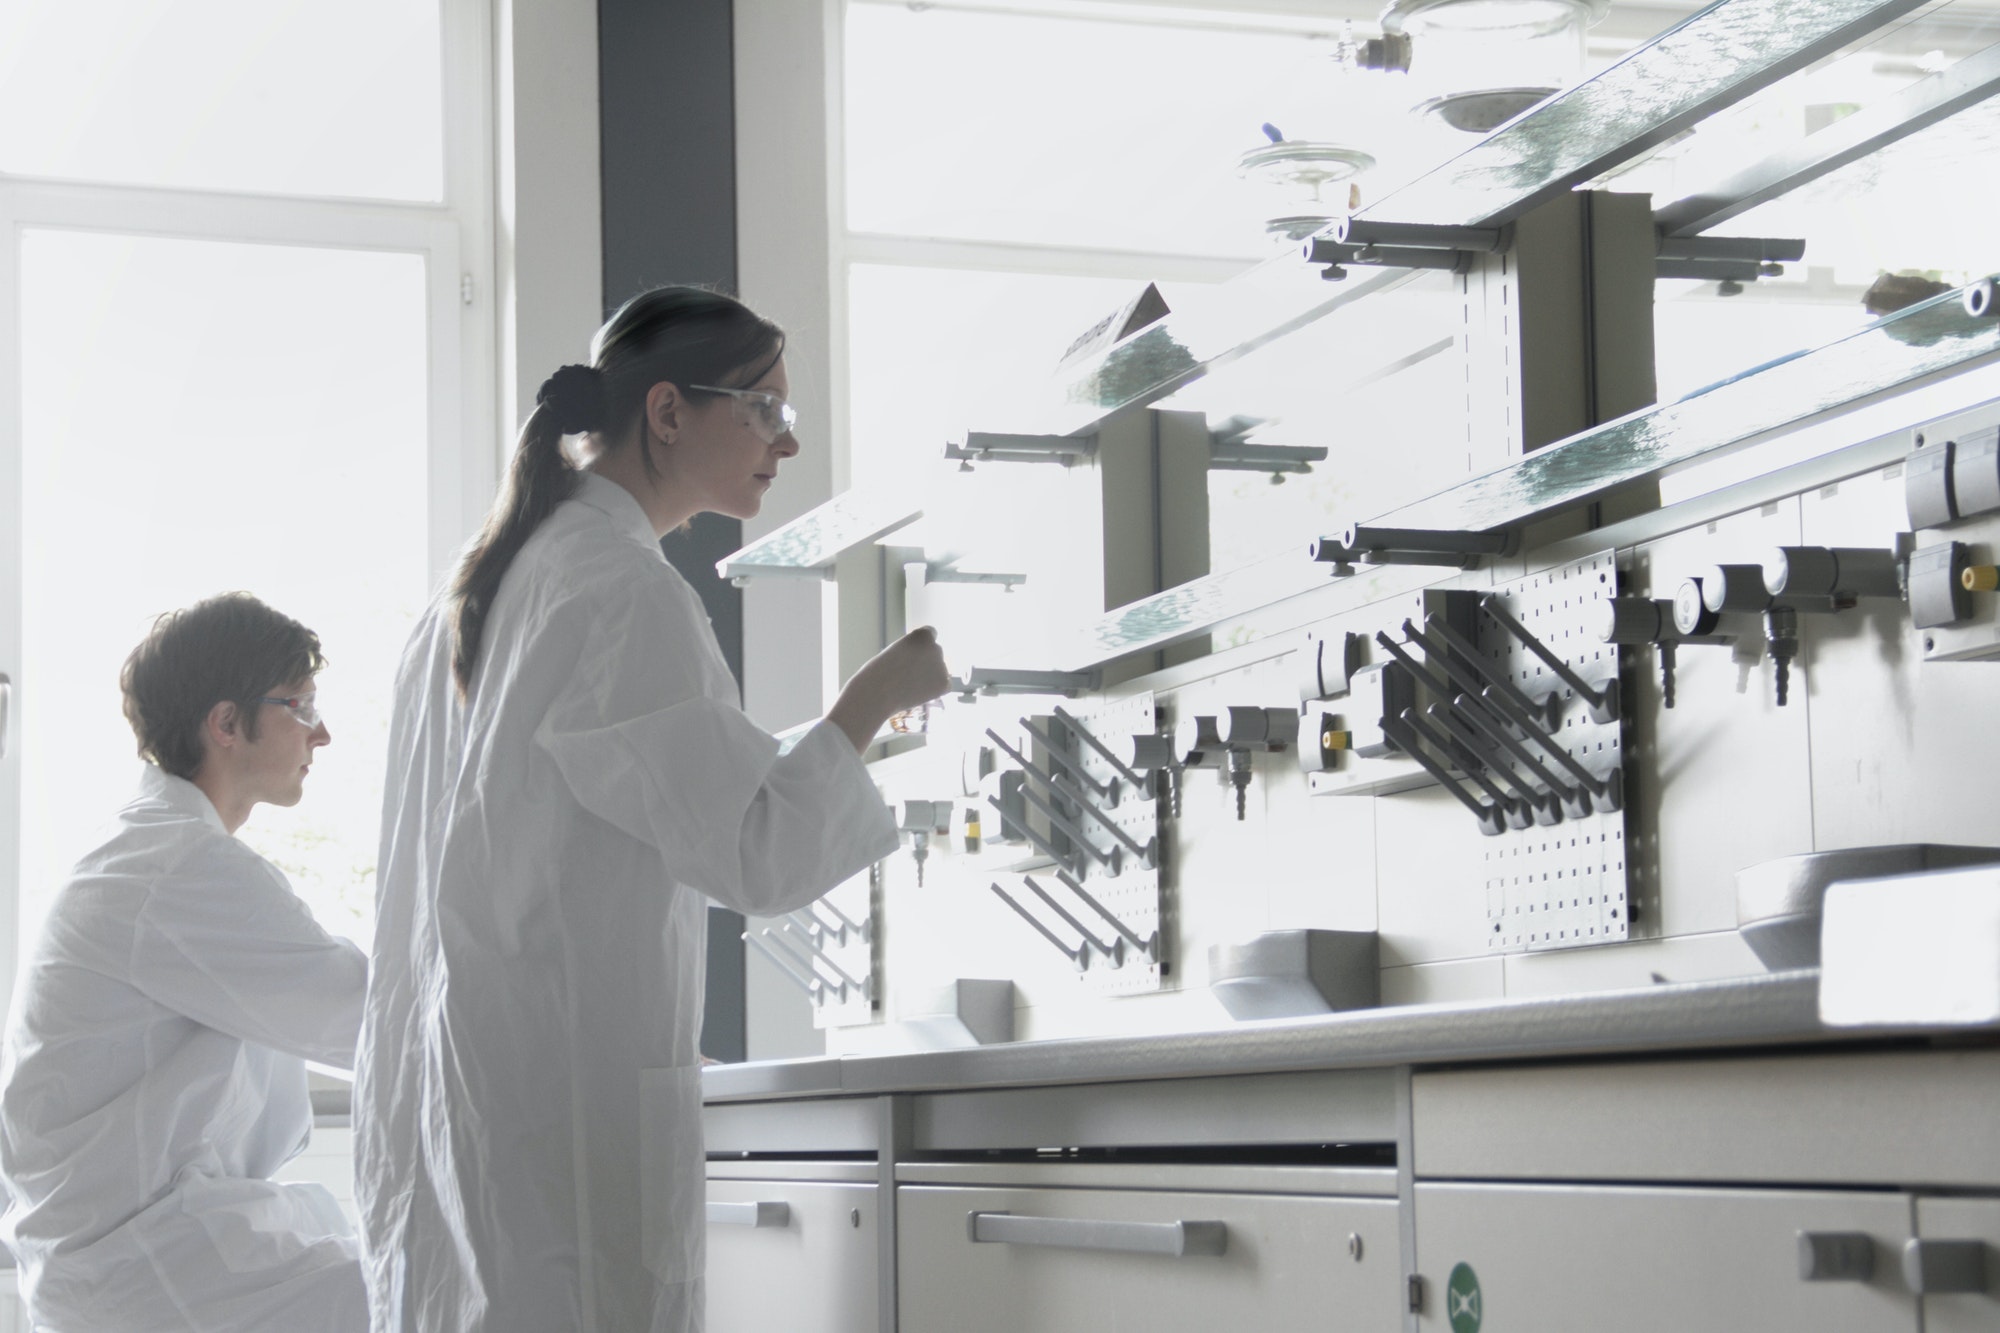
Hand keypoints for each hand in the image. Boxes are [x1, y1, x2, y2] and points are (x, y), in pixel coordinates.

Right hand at [827, 626, 950, 752]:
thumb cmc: (879, 672)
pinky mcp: (945, 684)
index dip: (920, 645)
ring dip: (928, 677)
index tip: (911, 654)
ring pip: (938, 671)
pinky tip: (917, 692)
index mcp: (923, 634)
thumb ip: (915, 653)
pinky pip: (943, 686)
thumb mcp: (897, 652)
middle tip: (905, 674)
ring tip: (906, 685)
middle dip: (925, 662)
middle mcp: (936, 647)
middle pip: (934, 653)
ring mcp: (943, 666)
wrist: (877, 693)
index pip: (930, 634)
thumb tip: (929, 667)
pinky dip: (934, 690)